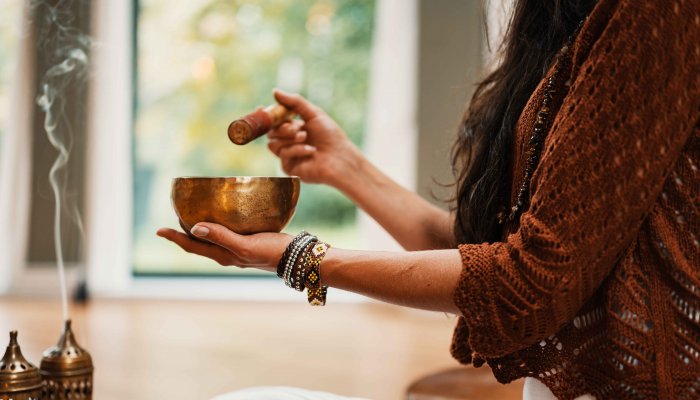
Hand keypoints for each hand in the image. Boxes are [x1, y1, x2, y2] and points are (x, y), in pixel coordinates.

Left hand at [156, 223, 292, 272]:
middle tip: (173, 217)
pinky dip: (218, 224)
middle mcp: (227, 253)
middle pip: (199, 243)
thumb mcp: (245, 245)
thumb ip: (222, 237)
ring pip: (212, 238)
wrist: (298, 258)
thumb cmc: (272, 252)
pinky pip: (226, 233)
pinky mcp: (250, 241)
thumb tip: (194, 228)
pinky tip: (223, 215)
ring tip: (192, 215)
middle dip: (184, 233)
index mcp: (223, 255)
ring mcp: (238, 249)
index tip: (159, 230)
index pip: (192, 246)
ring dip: (199, 228)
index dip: (175, 238)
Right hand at [267, 89, 364, 186]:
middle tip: (298, 127)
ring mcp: (288, 155)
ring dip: (289, 138)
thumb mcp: (313, 114)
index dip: (267, 115)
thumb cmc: (330, 136)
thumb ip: (294, 102)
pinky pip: (282, 155)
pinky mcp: (289, 167)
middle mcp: (289, 142)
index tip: (261, 108)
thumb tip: (275, 91)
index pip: (275, 121)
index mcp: (294, 128)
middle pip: (271, 132)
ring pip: (273, 143)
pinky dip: (296, 149)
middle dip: (283, 127)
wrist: (340, 157)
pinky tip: (311, 151)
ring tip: (305, 138)